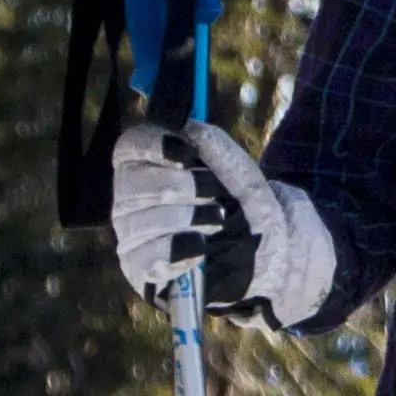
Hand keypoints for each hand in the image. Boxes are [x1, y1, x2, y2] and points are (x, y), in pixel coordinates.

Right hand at [108, 121, 335, 325]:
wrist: (266, 254)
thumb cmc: (247, 208)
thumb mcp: (244, 177)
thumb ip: (219, 151)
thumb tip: (192, 129)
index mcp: (149, 167)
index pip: (129, 146)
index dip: (151, 145)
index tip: (185, 154)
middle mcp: (132, 198)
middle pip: (133, 183)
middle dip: (182, 187)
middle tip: (215, 196)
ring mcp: (132, 233)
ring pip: (142, 221)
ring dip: (189, 220)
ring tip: (217, 223)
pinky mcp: (139, 267)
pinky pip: (144, 259)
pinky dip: (176, 253)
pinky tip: (199, 248)